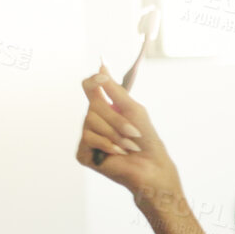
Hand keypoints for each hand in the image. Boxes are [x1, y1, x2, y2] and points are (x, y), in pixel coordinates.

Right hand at [76, 63, 180, 205]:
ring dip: (115, 134)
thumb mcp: (133, 109)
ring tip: (129, 145)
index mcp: (104, 108)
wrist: (151, 166)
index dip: (93, 81)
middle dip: (117, 120)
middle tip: (134, 132)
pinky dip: (108, 145)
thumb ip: (115, 90)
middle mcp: (92, 121)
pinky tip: (119, 152)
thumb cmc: (146, 139)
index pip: (89, 87)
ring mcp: (86, 137)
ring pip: (90, 122)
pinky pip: (89, 139)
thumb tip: (102, 67)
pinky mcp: (84, 153)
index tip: (102, 78)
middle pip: (93, 106)